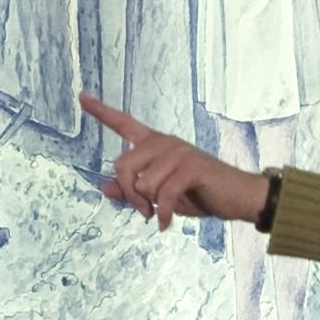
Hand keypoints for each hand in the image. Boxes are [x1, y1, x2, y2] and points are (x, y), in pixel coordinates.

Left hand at [80, 94, 270, 224]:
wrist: (238, 197)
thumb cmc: (198, 194)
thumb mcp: (160, 195)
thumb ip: (133, 191)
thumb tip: (105, 188)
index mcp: (154, 144)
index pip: (123, 123)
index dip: (101, 111)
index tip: (81, 96)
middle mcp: (164, 142)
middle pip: (122, 166)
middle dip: (129, 195)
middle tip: (144, 211)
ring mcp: (178, 152)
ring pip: (142, 183)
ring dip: (149, 206)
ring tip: (162, 212)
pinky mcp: (191, 167)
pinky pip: (163, 194)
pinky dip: (164, 213)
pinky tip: (166, 223)